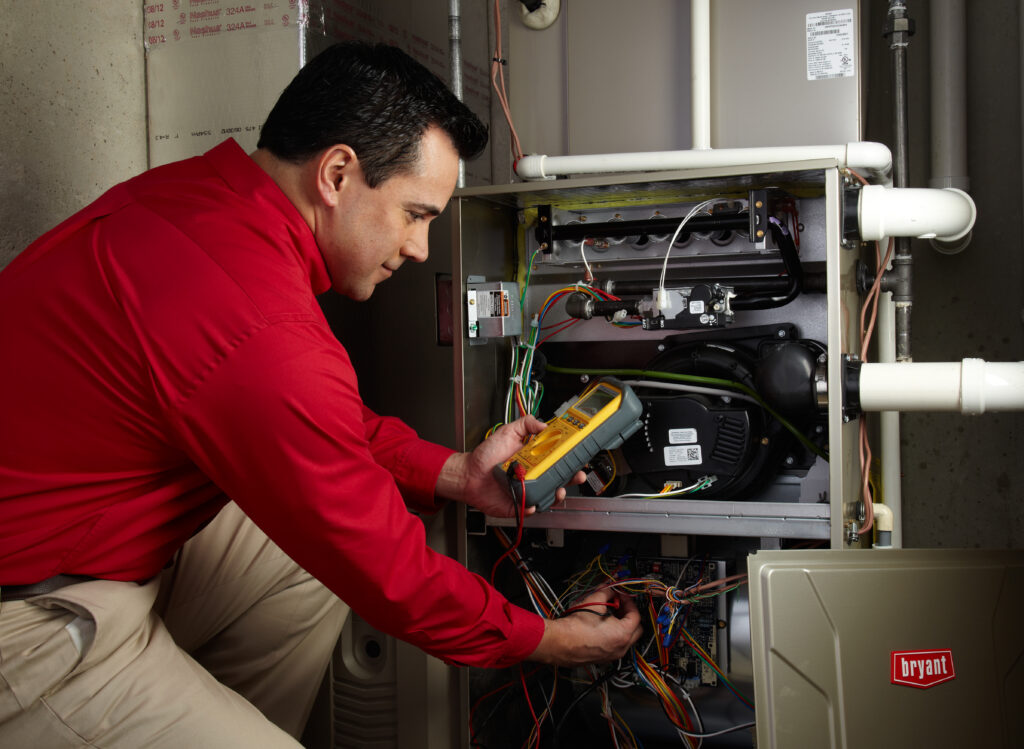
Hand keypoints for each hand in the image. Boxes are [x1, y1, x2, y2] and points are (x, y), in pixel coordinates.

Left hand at [436, 415, 585, 517]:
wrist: (469, 474)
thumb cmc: (485, 456)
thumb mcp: (507, 433)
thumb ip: (525, 425)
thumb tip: (543, 423)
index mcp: (534, 459)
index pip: (556, 459)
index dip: (569, 459)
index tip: (576, 456)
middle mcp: (533, 475)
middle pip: (558, 479)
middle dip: (571, 478)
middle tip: (576, 475)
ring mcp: (527, 490)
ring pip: (549, 496)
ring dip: (556, 494)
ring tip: (557, 490)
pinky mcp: (518, 504)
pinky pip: (530, 509)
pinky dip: (533, 507)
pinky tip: (532, 503)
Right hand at [527, 587, 641, 666]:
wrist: (560, 642)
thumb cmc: (576, 626)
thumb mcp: (594, 601)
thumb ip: (606, 592)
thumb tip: (610, 588)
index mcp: (623, 634)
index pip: (635, 615)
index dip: (628, 602)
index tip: (621, 596)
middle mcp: (621, 648)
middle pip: (636, 629)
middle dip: (629, 615)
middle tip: (618, 605)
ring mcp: (613, 656)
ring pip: (625, 639)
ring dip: (621, 626)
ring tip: (607, 615)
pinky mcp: (603, 659)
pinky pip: (615, 646)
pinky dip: (613, 636)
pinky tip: (599, 627)